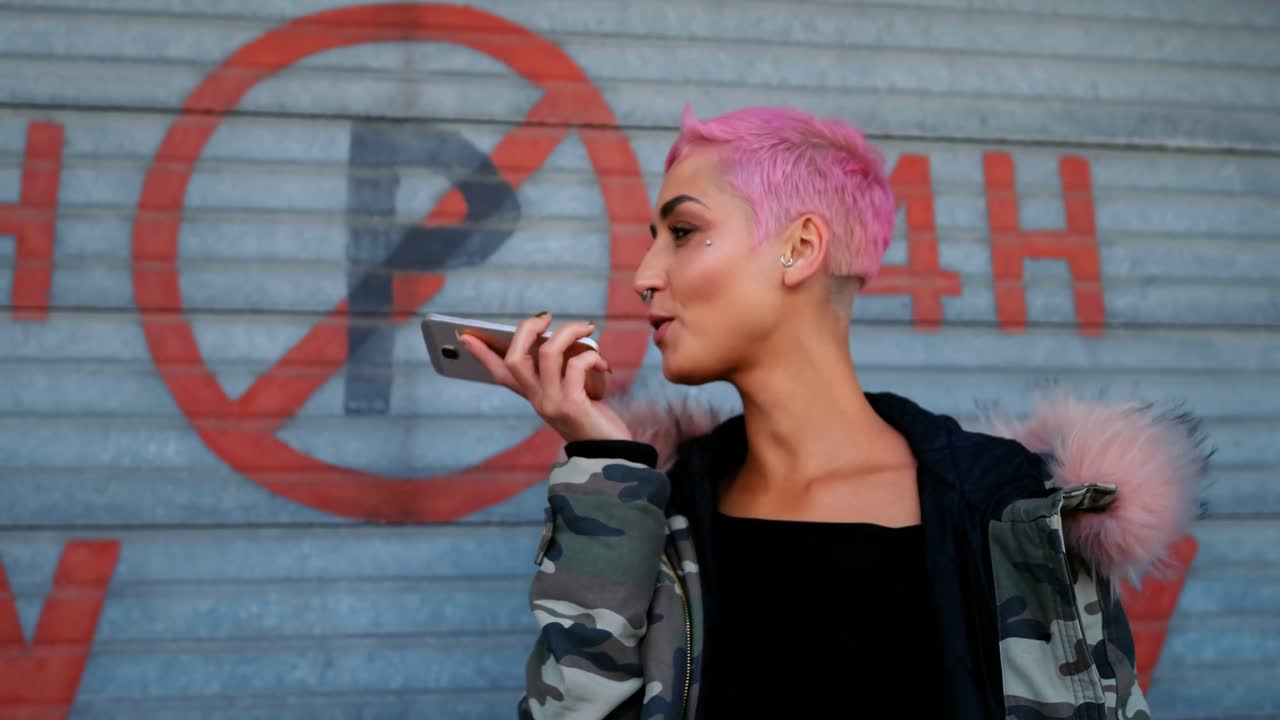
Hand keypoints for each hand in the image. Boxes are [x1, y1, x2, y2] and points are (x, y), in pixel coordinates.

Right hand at [457, 313, 632, 443]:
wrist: (611, 453)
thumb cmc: (595, 417)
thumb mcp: (572, 391)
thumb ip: (561, 370)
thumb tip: (559, 336)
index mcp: (533, 396)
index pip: (500, 374)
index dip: (482, 354)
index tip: (465, 336)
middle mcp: (537, 400)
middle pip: (515, 358)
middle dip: (528, 329)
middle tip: (547, 318)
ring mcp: (552, 403)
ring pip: (546, 353)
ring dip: (568, 333)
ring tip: (585, 328)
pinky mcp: (572, 405)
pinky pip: (575, 366)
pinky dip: (591, 355)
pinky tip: (602, 363)